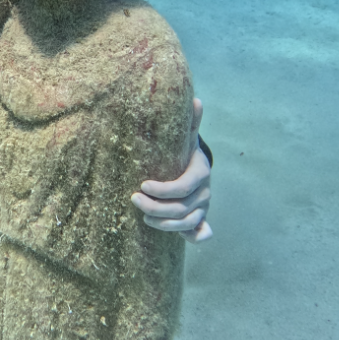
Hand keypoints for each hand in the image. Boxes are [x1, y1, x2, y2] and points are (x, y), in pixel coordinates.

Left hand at [131, 97, 212, 242]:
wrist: (193, 166)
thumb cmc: (182, 151)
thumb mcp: (184, 139)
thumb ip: (189, 123)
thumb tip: (196, 99)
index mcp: (200, 172)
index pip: (183, 186)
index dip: (163, 190)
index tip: (142, 185)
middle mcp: (204, 192)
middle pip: (181, 208)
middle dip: (156, 207)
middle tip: (133, 199)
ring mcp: (203, 208)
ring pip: (186, 222)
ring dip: (164, 224)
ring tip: (143, 217)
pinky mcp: (199, 219)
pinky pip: (200, 233)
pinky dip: (196, 237)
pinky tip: (189, 239)